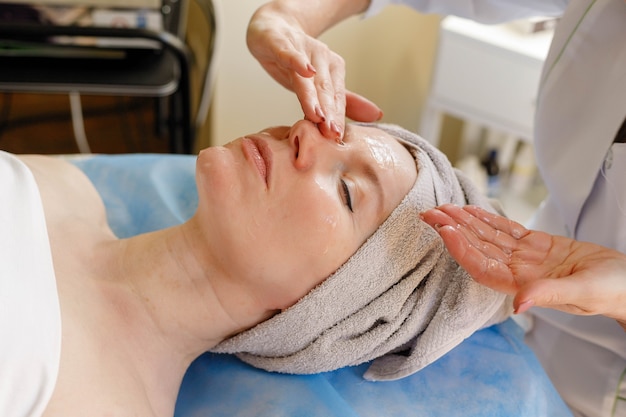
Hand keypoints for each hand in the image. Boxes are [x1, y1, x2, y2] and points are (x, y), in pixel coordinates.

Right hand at [246, 2, 382, 139]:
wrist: (272, 28)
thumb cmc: (295, 62)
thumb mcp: (317, 85)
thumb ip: (344, 101)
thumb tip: (376, 115)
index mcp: (333, 70)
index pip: (336, 99)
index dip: (337, 118)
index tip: (338, 138)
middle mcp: (321, 59)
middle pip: (325, 90)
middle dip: (329, 112)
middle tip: (333, 133)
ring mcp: (301, 50)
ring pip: (307, 77)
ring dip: (313, 96)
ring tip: (318, 115)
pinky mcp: (280, 42)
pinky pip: (288, 53)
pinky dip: (297, 61)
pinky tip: (306, 70)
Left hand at [420, 204, 625, 328]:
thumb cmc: (610, 292)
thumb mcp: (582, 292)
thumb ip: (550, 294)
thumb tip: (519, 304)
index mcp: (524, 285)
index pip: (482, 266)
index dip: (461, 249)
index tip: (444, 229)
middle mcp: (519, 271)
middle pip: (478, 248)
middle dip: (452, 230)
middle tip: (428, 212)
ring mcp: (526, 257)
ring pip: (488, 236)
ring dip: (465, 221)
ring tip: (443, 206)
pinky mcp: (538, 244)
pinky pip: (507, 229)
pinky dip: (488, 218)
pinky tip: (471, 210)